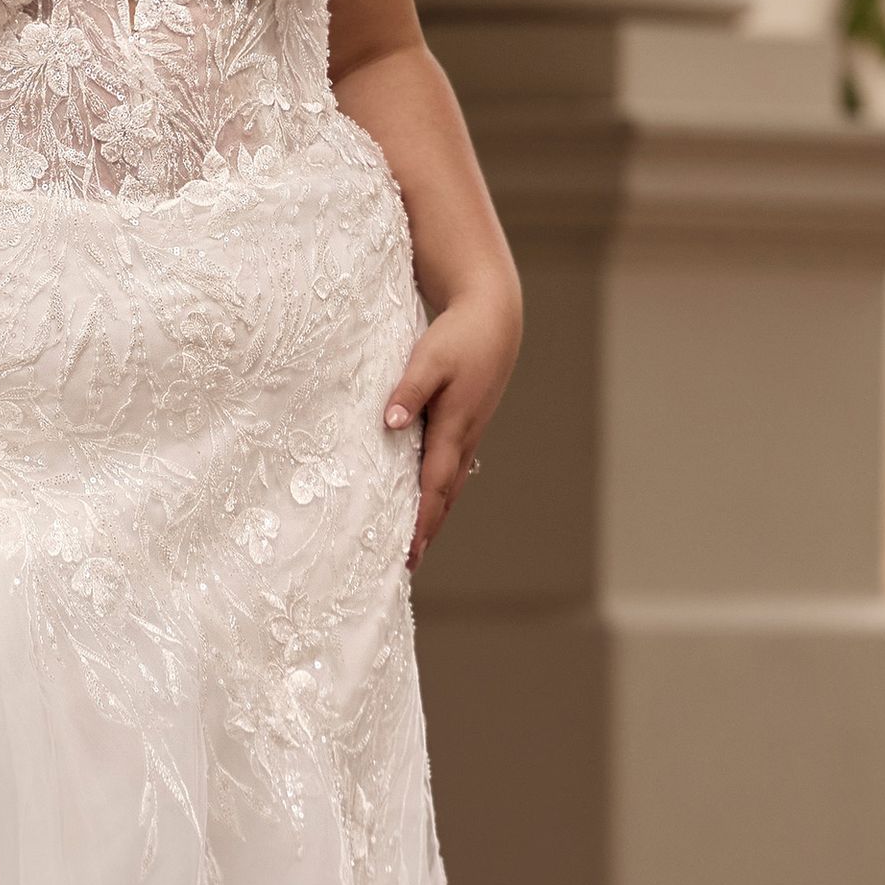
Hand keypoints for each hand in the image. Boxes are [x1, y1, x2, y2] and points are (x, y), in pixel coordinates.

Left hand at [383, 285, 520, 572]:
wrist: (494, 319)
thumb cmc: (459, 337)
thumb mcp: (429, 359)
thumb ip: (408, 391)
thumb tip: (391, 422)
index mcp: (453, 429)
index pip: (433, 488)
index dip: (421, 523)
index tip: (409, 554)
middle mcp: (464, 439)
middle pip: (443, 497)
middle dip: (427, 531)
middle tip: (408, 565)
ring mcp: (468, 434)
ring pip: (449, 486)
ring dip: (434, 515)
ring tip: (416, 544)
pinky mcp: (466, 425)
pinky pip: (450, 469)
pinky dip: (438, 492)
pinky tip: (426, 499)